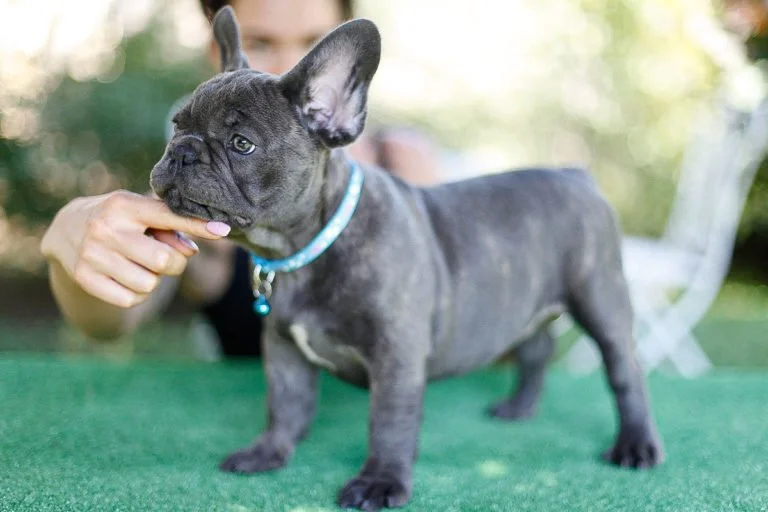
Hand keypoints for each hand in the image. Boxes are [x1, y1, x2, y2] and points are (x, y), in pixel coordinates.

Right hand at [40, 190, 230, 307]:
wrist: (66, 230)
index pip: (169, 216)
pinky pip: (132, 299)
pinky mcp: (85, 278)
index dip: (199, 224)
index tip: (223, 230)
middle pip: (165, 261)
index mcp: (124, 206)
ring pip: (150, 284)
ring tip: (140, 264)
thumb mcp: (141, 213)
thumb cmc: (120, 220)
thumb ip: (171, 228)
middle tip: (162, 256)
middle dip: (173, 263)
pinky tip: (127, 277)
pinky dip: (138, 294)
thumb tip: (192, 251)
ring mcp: (92, 255)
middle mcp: (106, 229)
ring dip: (154, 279)